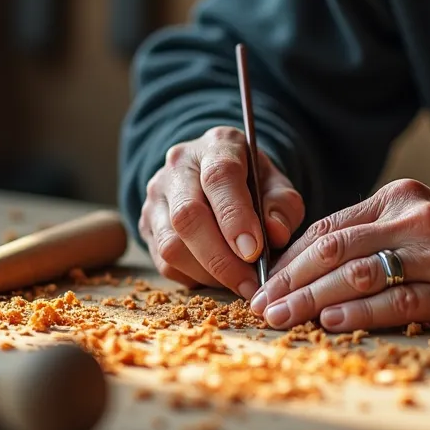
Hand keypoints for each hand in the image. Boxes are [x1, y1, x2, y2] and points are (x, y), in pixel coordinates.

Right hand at [138, 126, 305, 298]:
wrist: (217, 176)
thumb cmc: (251, 182)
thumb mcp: (276, 185)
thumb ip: (282, 206)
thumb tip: (276, 234)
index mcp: (216, 146)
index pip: (218, 177)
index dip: (235, 217)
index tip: (254, 251)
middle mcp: (178, 166)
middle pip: (187, 215)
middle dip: (220, 258)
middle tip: (249, 283)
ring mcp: (157, 196)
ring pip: (171, 244)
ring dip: (208, 273)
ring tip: (238, 282)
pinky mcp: (147, 225)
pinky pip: (164, 263)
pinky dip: (195, 277)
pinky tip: (219, 276)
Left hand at [249, 179, 429, 331]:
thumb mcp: (420, 215)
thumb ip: (372, 229)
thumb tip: (312, 258)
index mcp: (399, 196)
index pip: (329, 226)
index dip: (290, 256)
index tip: (264, 281)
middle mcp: (414, 219)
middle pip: (334, 249)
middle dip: (290, 279)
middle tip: (261, 305)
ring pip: (358, 275)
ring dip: (312, 299)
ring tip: (283, 317)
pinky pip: (397, 302)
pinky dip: (359, 312)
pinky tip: (331, 321)